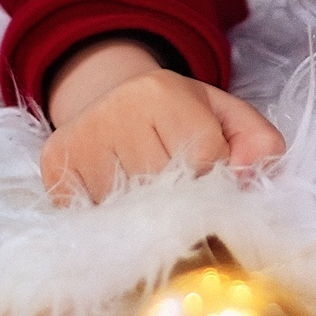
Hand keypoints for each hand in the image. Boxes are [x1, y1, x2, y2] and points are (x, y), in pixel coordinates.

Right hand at [38, 38, 285, 202]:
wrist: (114, 104)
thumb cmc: (180, 120)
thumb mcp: (227, 118)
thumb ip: (259, 143)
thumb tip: (251, 176)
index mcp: (163, 91)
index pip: (205, 160)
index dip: (216, 180)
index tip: (210, 179)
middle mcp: (115, 109)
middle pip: (165, 190)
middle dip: (183, 206)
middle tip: (182, 200)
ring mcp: (79, 139)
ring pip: (128, 212)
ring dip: (147, 221)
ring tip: (150, 201)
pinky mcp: (55, 166)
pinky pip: (93, 220)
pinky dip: (113, 225)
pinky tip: (121, 206)